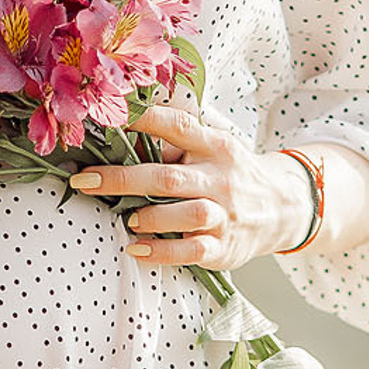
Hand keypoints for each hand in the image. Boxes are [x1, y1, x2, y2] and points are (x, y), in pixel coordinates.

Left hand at [67, 102, 307, 268]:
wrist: (283, 207)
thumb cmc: (232, 173)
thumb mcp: (214, 147)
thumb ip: (177, 140)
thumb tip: (125, 129)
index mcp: (216, 146)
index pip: (178, 126)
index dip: (143, 120)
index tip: (107, 117)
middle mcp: (220, 178)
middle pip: (168, 176)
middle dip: (121, 178)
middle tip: (85, 179)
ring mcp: (224, 214)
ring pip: (187, 213)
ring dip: (149, 216)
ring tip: (128, 218)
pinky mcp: (223, 246)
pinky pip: (192, 250)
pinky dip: (161, 251)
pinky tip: (137, 248)